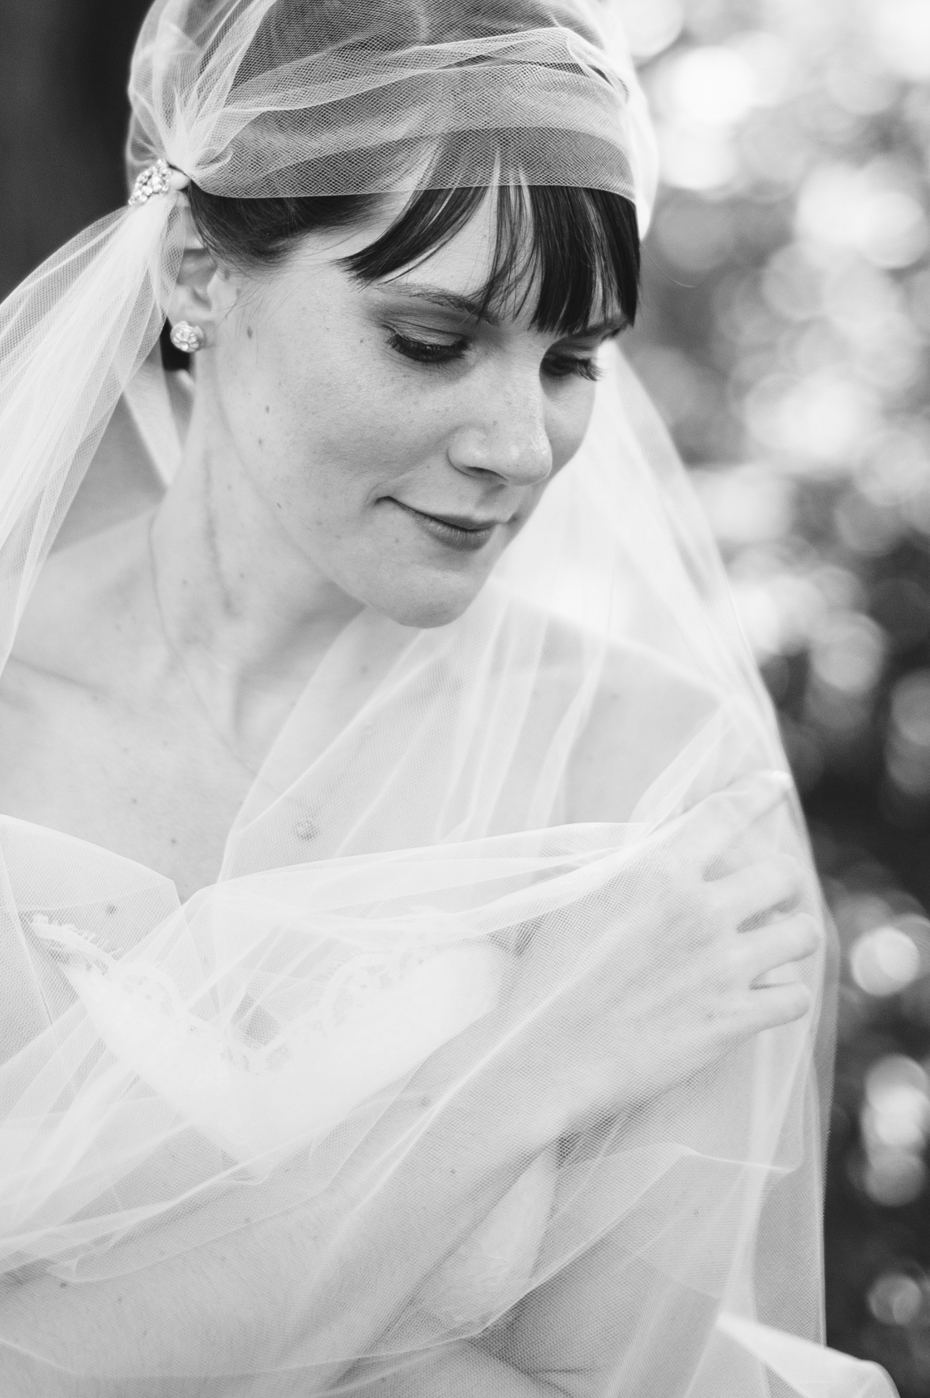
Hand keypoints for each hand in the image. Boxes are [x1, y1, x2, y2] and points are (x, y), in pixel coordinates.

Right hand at [492, 771, 818, 1138]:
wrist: (543, 1057)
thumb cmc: (548, 980)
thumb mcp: (573, 901)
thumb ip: (619, 868)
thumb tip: (637, 845)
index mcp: (656, 872)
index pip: (724, 814)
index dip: (757, 794)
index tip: (775, 786)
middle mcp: (699, 911)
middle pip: (782, 873)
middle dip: (781, 883)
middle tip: (769, 898)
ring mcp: (722, 967)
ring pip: (802, 933)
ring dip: (791, 936)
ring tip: (775, 945)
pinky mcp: (733, 1020)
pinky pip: (796, 996)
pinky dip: (786, 994)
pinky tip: (766, 996)